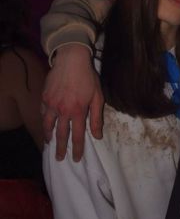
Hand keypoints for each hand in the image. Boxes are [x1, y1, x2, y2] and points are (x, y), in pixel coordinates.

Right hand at [42, 44, 103, 161]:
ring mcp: (51, 104)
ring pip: (48, 125)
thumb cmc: (88, 77)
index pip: (77, 136)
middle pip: (61, 135)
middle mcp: (63, 111)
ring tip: (50, 143)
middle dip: (61, 148)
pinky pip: (42, 112)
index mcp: (78, 112)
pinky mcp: (44, 97)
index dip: (77, 149)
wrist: (71, 60)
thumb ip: (96, 117)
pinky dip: (44, 120)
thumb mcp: (97, 96)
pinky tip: (45, 123)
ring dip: (49, 136)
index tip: (76, 158)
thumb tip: (97, 135)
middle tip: (59, 158)